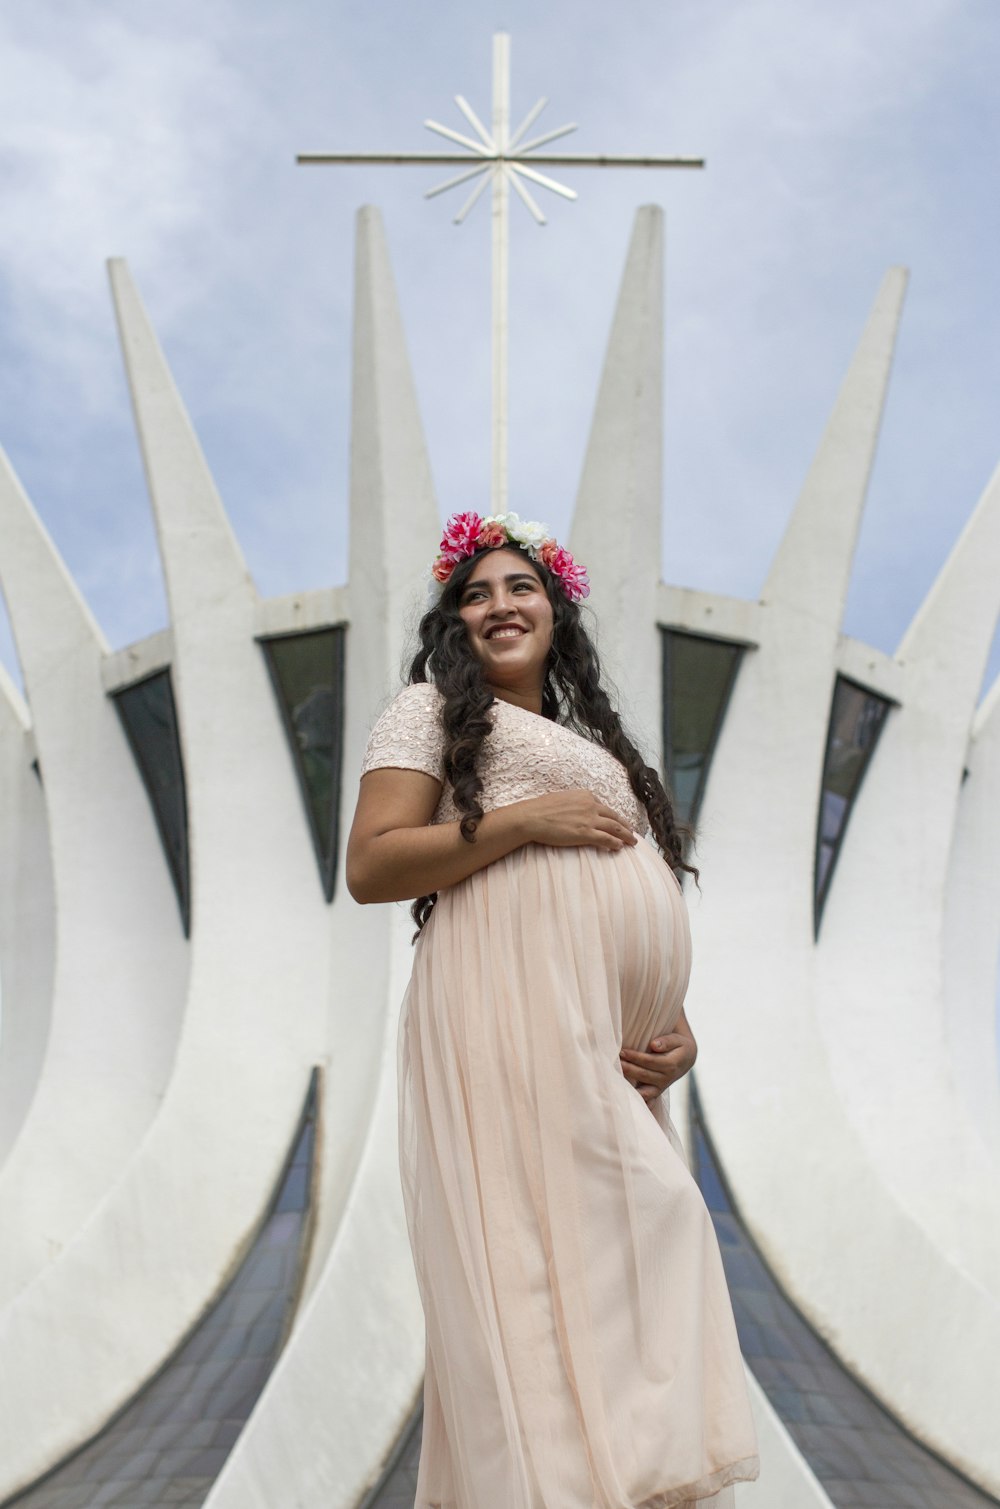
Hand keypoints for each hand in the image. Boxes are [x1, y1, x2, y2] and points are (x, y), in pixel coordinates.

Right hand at [519, 789, 638, 852]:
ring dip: (626, 836)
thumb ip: (573, 803)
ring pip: (615, 828)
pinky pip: (606, 839)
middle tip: (632, 832)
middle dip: (625, 826)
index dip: (613, 816)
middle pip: (614, 817)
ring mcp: (589, 819)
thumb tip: (575, 810)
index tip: (618, 823)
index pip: (604, 807)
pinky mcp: (585, 833)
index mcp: (585, 796)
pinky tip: (620, 847)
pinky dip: (615, 843)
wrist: (532, 817)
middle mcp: (591, 805)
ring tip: (632, 842)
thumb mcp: (561, 799)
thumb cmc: (540, 809)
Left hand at [620, 1019, 697, 1105]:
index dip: (636, 1057)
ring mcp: (661, 1088)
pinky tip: (626, 1101)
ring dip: (629, 1085)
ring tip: (616, 1076)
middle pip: (644, 1075)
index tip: (623, 1051)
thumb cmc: (679, 1046)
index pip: (651, 1061)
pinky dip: (639, 1104)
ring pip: (644, 1090)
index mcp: (672, 1065)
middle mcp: (666, 1079)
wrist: (685, 1059)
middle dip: (628, 1068)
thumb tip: (654, 1045)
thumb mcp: (677, 1040)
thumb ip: (667, 1041)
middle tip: (615, 1061)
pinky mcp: (656, 1093)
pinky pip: (648, 1102)